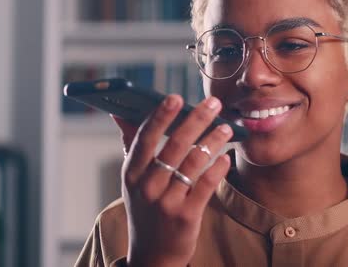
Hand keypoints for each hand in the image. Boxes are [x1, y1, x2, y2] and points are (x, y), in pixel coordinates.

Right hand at [113, 95, 232, 266]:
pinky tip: (227, 157)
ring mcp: (167, 202)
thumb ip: (131, 147)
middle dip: (196, 120)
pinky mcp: (186, 216)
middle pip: (174, 145)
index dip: (161, 116)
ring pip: (194, 162)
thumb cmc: (145, 210)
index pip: (145, 138)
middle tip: (214, 103)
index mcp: (132, 174)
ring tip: (227, 127)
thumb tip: (119, 114)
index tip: (176, 97)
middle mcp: (147, 187)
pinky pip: (206, 185)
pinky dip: (218, 168)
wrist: (153, 256)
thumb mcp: (133, 182)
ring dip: (213, 140)